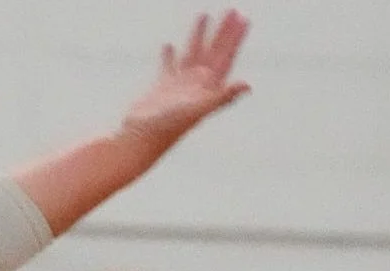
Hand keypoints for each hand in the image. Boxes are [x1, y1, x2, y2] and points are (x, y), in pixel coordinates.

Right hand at [122, 12, 250, 153]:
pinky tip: (169, 45)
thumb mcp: (199, 109)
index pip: (226, 58)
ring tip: (204, 14)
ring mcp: (179, 86)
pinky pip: (168, 66)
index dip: (235, 38)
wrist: (142, 138)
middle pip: (214, 52)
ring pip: (192, 53)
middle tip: (233, 10)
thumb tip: (247, 85)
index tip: (243, 19)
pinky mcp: (162, 87)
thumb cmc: (169, 127)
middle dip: (223, 32)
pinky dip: (169, 56)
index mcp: (207, 89)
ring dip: (199, 35)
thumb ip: (223, 96)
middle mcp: (196, 86)